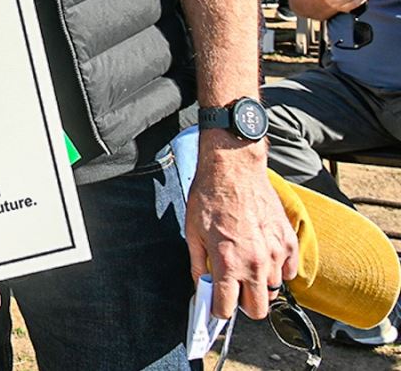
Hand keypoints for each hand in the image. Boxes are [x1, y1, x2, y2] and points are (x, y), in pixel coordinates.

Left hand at [187, 134, 299, 319]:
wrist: (234, 170)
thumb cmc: (210, 197)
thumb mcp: (192, 233)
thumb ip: (197, 265)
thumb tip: (200, 286)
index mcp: (227, 262)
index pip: (226, 308)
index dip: (218, 310)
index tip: (215, 305)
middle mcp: (255, 263)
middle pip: (257, 310)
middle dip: (243, 305)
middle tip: (232, 289)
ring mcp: (275, 253)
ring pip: (272, 289)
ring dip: (259, 283)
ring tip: (245, 262)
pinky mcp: (289, 242)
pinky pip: (289, 271)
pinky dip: (278, 268)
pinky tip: (262, 253)